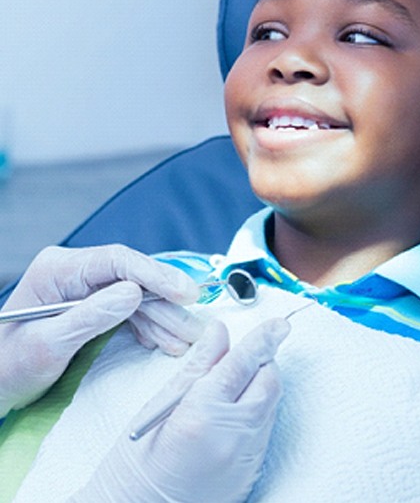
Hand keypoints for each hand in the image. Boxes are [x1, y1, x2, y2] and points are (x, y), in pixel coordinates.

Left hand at [0, 245, 202, 415]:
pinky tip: (165, 341)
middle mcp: (75, 271)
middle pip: (132, 278)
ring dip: (163, 318)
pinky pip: (127, 311)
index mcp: (60, 268)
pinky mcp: (91, 306)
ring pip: (135, 296)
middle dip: (166, 303)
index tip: (185, 293)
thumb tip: (134, 292)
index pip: (118, 260)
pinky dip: (149, 326)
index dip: (156, 274)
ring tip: (187, 339)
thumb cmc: (9, 366)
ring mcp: (85, 288)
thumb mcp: (48, 344)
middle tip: (194, 326)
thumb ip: (91, 316)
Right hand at [70, 317, 290, 502]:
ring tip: (230, 385)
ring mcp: (245, 458)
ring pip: (270, 404)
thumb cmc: (136, 463)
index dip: (263, 339)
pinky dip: (256, 410)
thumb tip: (218, 332)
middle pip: (268, 382)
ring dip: (259, 385)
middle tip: (243, 355)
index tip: (279, 324)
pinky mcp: (250, 472)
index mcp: (202, 414)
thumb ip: (196, 366)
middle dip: (261, 362)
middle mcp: (232, 437)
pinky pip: (265, 428)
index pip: (242, 364)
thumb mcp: (159, 406)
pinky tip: (232, 411)